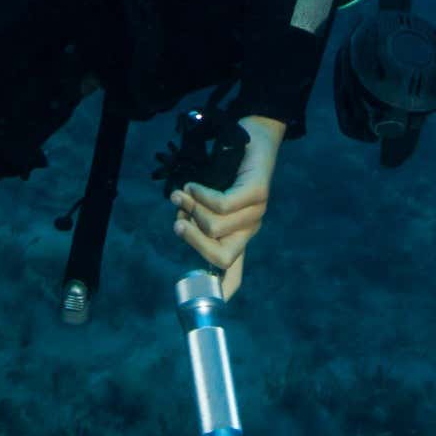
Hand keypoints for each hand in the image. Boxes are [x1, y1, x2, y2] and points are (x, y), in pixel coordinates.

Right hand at [172, 117, 284, 296]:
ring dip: (191, 209)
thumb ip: (198, 218)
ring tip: (182, 193)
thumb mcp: (210, 199)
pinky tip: (194, 185)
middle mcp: (248, 229)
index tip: (212, 301)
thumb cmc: (228, 167)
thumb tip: (181, 228)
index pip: (235, 272)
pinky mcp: (258, 193)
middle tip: (177, 223)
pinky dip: (201, 195)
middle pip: (221, 258)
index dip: (225, 289)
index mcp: (237, 235)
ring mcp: (256, 213)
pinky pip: (223, 205)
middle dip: (193, 242)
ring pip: (216, 228)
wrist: (254, 134)